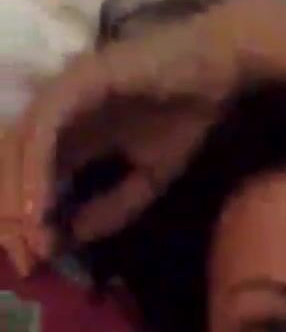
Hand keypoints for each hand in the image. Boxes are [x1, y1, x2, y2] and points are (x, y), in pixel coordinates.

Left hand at [13, 0, 249, 266]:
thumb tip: (74, 236)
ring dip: (17, 195)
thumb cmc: (185, 114)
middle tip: (25, 259)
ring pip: (18, 147)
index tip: (33, 261)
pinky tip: (38, 204)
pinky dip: (35, 167)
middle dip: (12, 215)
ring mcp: (61, 93)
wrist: (218, 71)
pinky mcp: (76, 81)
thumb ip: (115, 207)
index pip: (29, 178)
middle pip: (12, 165)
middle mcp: (55, 112)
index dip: (25, 221)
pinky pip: (44, 128)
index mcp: (69, 133)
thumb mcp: (151, 178)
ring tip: (29, 236)